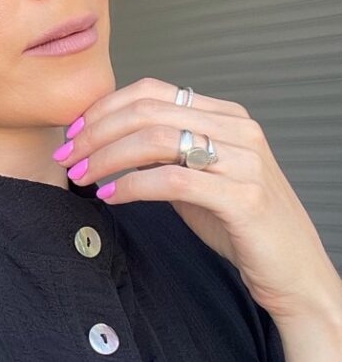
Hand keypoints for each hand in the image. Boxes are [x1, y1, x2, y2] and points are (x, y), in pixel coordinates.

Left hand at [54, 77, 341, 323]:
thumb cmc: (241, 224)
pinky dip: (131, 185)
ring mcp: (245, 161)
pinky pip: (172, 179)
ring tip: (81, 175)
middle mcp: (239, 129)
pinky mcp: (244, 197)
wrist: (293, 271)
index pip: (153, 90)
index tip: (74, 131)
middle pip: (148, 111)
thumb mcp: (198, 177)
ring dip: (107, 156)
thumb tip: (106, 142)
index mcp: (227, 116)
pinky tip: (110, 196)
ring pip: (155, 140)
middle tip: (67, 155)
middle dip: (97, 131)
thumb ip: (163, 154)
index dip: (106, 107)